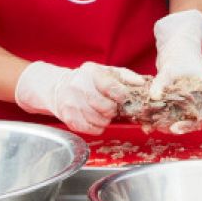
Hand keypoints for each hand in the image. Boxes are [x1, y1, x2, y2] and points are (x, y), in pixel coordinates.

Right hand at [14, 61, 146, 134]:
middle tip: (113, 108)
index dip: (122, 96)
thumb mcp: (106, 71)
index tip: (124, 99)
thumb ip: (126, 76)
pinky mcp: (68, 117)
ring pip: (99, 120)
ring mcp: (72, 103)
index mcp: (92, 73)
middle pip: (105, 107)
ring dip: (106, 120)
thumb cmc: (89, 79)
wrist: (59, 87)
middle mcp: (79, 87)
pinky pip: (89, 129)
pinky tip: (96, 121)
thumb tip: (142, 84)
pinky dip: (97, 128)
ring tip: (104, 113)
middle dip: (114, 110)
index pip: (110, 87)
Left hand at [150, 10, 201, 132]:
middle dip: (176, 124)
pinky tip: (149, 119)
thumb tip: (153, 96)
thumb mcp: (170, 67)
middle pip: (193, 117)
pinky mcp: (184, 96)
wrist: (177, 40)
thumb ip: (162, 82)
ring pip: (183, 116)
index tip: (175, 128)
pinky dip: (163, 115)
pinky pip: (175, 110)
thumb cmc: (179, 50)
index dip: (189, 123)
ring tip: (150, 126)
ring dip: (167, 122)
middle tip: (159, 129)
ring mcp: (195, 95)